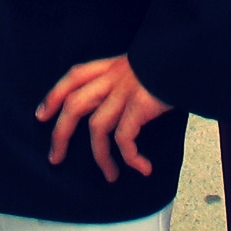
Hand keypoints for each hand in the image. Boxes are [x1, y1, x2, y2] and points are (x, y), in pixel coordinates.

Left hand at [36, 55, 172, 182]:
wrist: (190, 53)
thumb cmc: (170, 64)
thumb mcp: (143, 66)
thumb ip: (128, 81)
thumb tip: (121, 107)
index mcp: (112, 65)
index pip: (74, 76)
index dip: (54, 95)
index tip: (41, 115)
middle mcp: (113, 77)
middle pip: (74, 105)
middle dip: (60, 134)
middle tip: (55, 158)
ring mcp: (125, 91)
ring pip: (97, 128)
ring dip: (100, 157)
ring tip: (110, 176)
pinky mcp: (140, 105)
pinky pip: (125, 138)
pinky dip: (130, 157)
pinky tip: (142, 168)